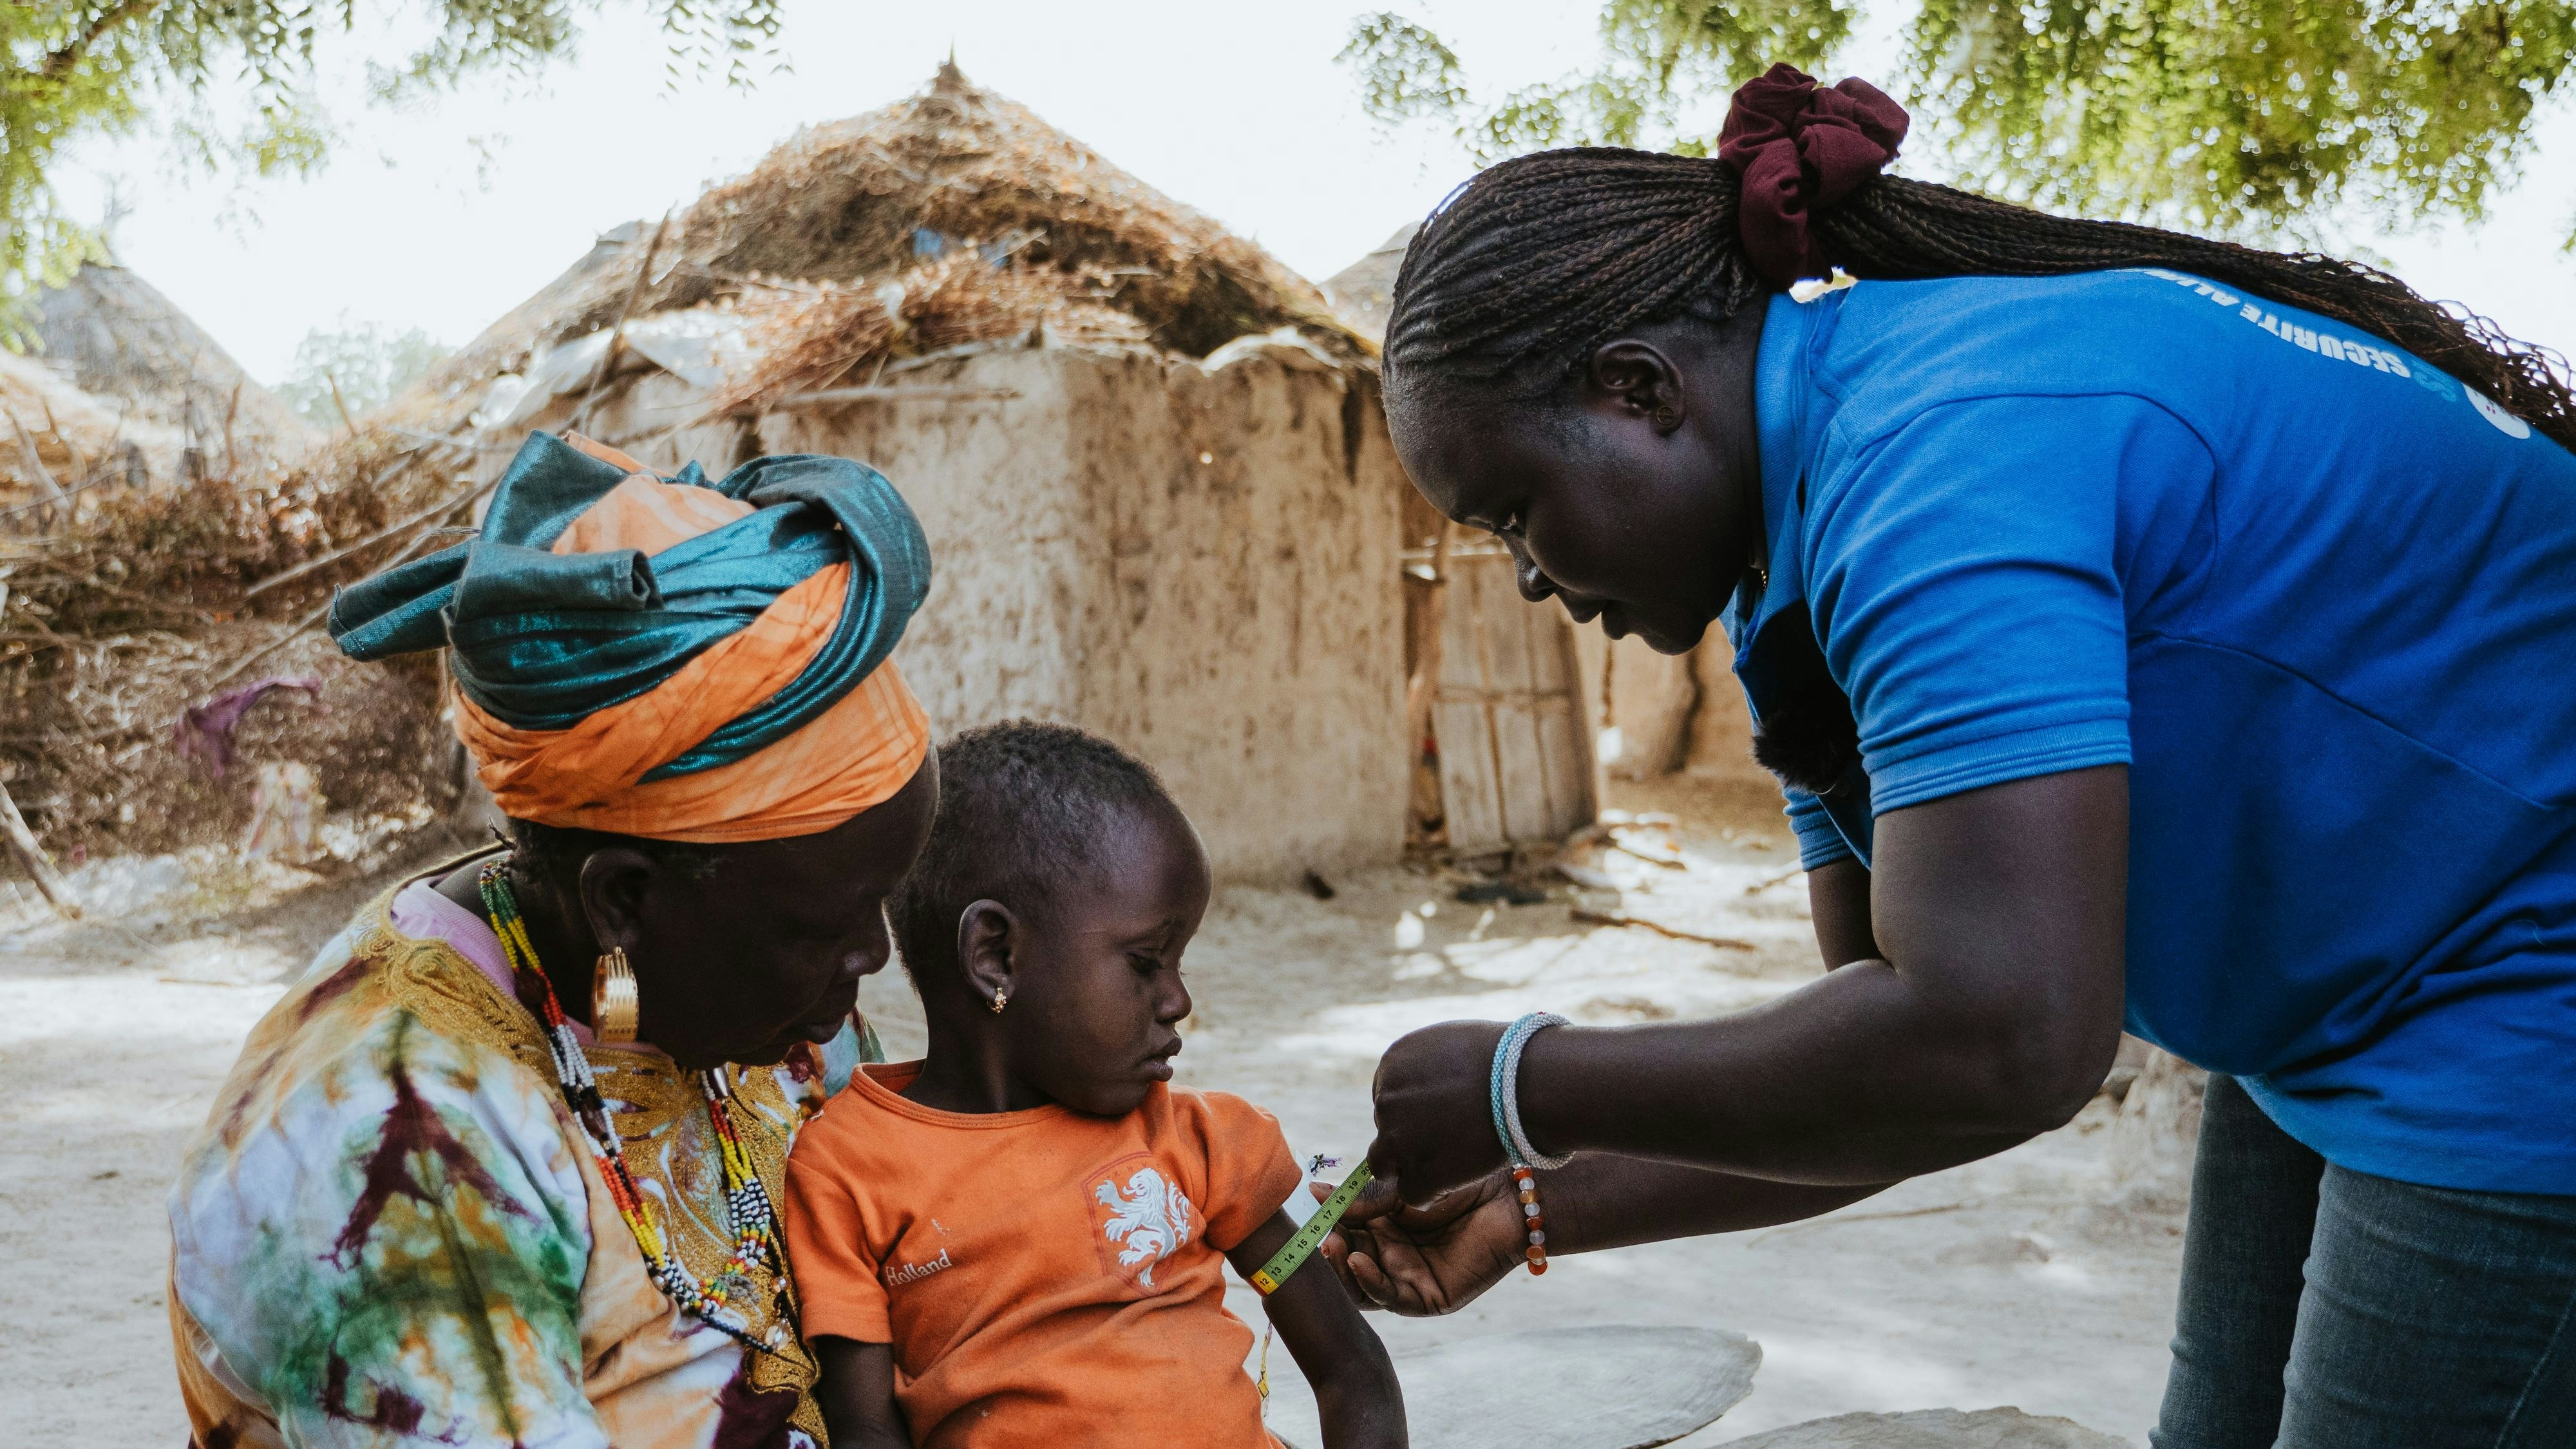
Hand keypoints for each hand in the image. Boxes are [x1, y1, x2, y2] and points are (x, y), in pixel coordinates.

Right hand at [1321, 1170, 1524, 1315]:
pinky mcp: (1425, 1298)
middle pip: (1346, 1262)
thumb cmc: (1461, 1186)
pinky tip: (1358, 1261)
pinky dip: (1369, 1281)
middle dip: (1329, 1249)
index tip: (1311, 1209)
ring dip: (1342, 1268)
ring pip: (1361, 1286)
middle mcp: (1390, 1256)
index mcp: (1383, 1228)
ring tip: (1332, 1245)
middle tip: (1320, 1233)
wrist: (1508, 1201)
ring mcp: (1406, 1279)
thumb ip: (1364, 1198)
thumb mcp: (1404, 1189)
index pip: (1343, 1232)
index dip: (1325, 1225)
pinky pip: (1390, 1297)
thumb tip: (1315, 1192)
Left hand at [1367, 1019, 1511, 1203]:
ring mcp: (1400, 1141)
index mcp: (1392, 1065)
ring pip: (1384, 1166)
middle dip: (1411, 1136)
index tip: (1442, 1114)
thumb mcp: (1450, 1044)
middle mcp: (1386, 1102)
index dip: (1414, 1111)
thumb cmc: (1504, 1059)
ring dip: (1408, 1167)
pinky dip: (1430, 1193)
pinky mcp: (1420, 1174)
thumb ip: (1426, 1065)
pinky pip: (1412, 1194)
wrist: (1528, 1083)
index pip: (1388, 1099)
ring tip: (1444, 1164)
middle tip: (1448, 1138)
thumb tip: (1424, 1083)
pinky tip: (1453, 1182)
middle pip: (1386, 1130)